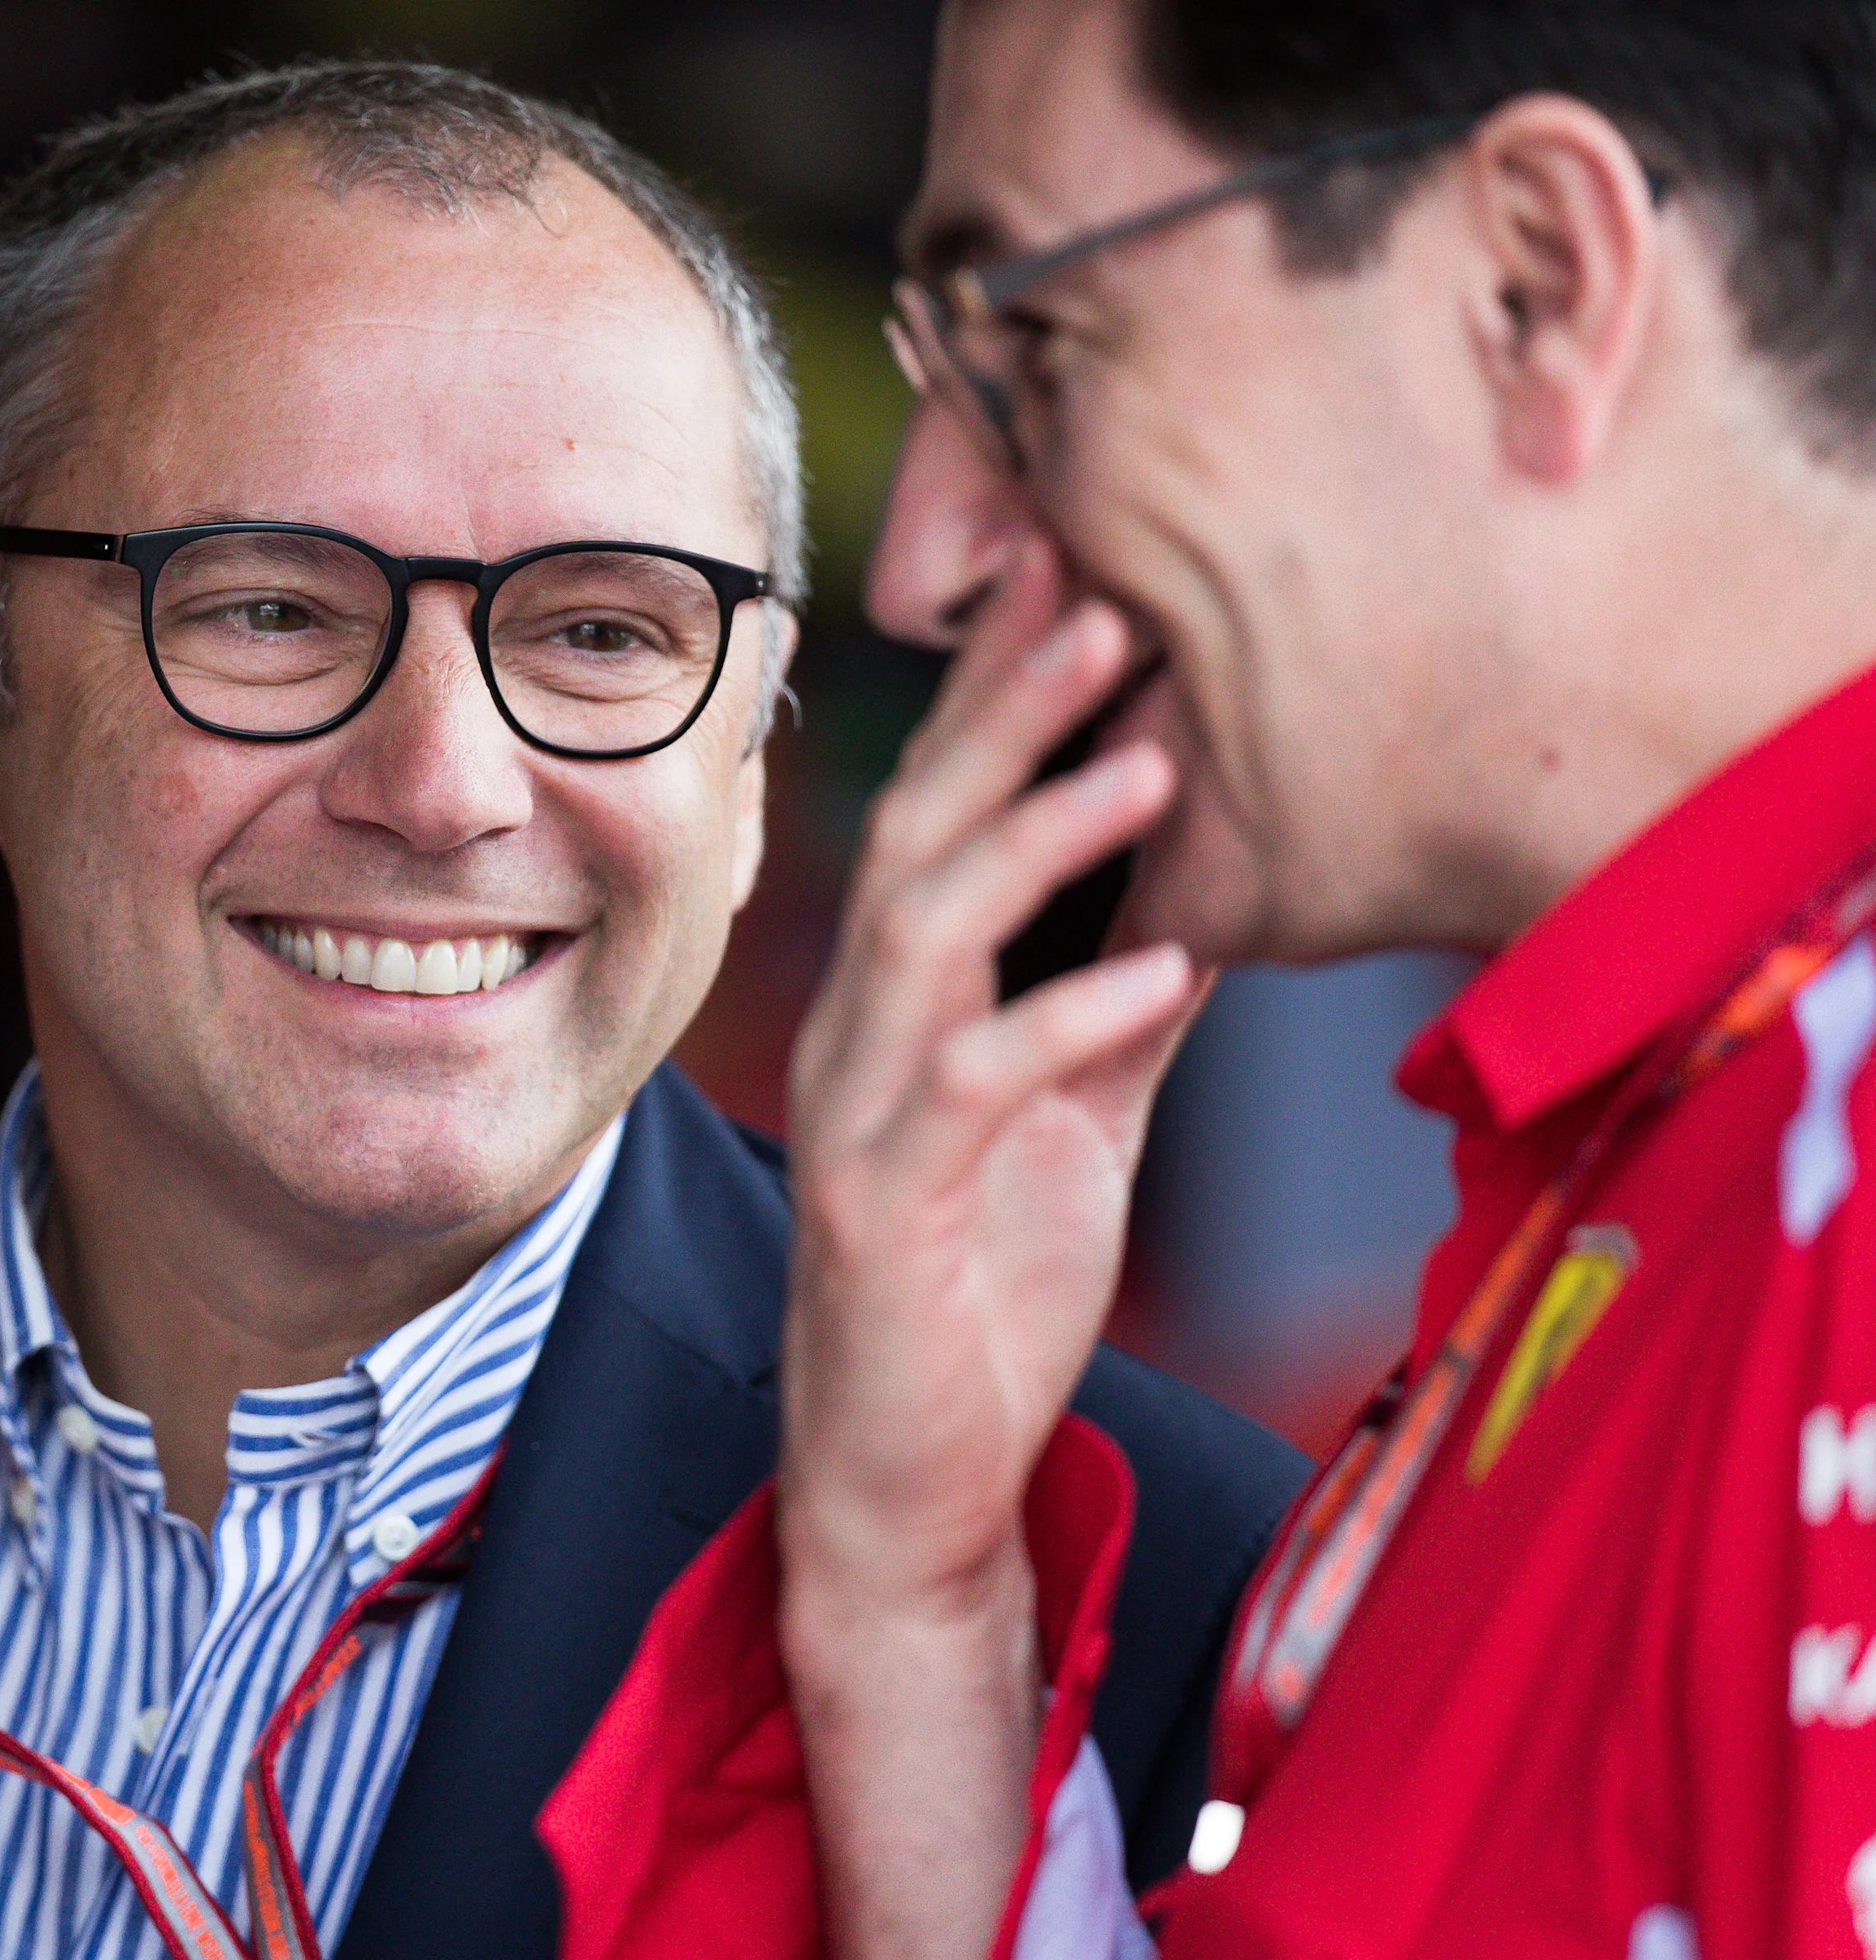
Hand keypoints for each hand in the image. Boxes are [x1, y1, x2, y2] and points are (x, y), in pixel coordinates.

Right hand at [780, 535, 1199, 1625]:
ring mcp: (858, 1113)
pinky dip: (1068, 1019)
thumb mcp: (1078, 1129)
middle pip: (921, 834)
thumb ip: (1115, 1015)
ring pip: (924, 933)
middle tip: (1105, 596)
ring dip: (1036, 833)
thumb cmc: (982, 1294)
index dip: (1005, 700)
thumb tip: (1199, 903)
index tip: (1082, 580)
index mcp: (906, 1005)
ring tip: (1149, 752)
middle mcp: (861, 1035)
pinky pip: (969, 1085)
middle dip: (1008, 713)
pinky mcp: (879, 1202)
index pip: (946, 818)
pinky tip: (1167, 970)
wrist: (906, 1478)